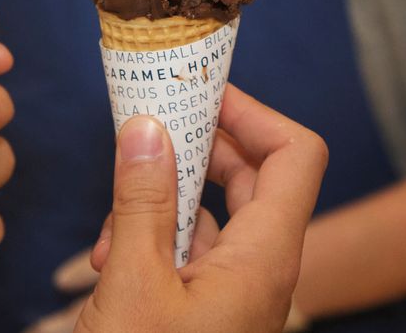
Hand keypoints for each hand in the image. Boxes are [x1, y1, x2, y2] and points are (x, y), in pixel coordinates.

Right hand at [72, 85, 327, 332]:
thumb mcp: (133, 283)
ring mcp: (238, 295)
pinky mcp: (210, 312)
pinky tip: (109, 260)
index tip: (198, 93)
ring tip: (110, 229)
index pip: (296, 155)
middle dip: (194, 152)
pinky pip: (195, 254)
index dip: (253, 113)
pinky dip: (156, 243)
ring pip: (213, 217)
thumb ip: (142, 203)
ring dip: (161, 205)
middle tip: (143, 135)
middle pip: (251, 179)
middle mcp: (263, 273)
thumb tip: (147, 126)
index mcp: (264, 260)